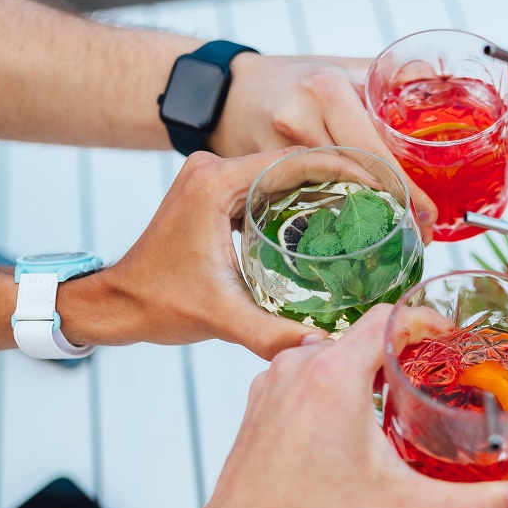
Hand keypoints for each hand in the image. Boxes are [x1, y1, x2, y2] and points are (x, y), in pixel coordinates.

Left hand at [66, 148, 360, 357]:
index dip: (348, 168)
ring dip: (327, 187)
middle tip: (391, 199)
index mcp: (217, 183)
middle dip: (347, 176)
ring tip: (374, 208)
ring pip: (285, 172)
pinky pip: (270, 187)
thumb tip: (325, 347)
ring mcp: (214, 177)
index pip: (298, 160)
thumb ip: (273, 333)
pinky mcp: (216, 192)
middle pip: (297, 160)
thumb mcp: (221, 318)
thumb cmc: (156, 303)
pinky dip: (303, 199)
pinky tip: (336, 220)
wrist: (115, 302)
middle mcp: (215, 169)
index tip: (387, 185)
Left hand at [170, 307, 507, 507]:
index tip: (449, 341)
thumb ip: (473, 503)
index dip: (425, 323)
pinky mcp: (259, 400)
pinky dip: (330, 385)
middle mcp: (301, 365)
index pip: (389, 317)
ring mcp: (274, 380)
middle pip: (363, 335)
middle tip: (432, 378)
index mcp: (336, 374)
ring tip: (394, 401)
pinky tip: (350, 422)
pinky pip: (303, 372)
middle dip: (400, 352)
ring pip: (331, 352)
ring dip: (363, 369)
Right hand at [209, 54, 438, 238]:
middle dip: (391, 209)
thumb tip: (438, 83)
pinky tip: (349, 232)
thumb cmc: (293, 78)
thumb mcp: (341, 67)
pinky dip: (330, 217)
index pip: (373, 150)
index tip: (429, 214)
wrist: (225, 89)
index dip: (405, 188)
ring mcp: (273, 151)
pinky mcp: (256, 176)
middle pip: (355, 178)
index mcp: (325, 90)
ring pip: (328, 195)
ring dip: (363, 219)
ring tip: (392, 236)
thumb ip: (388, 79)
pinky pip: (301, 202)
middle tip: (419, 233)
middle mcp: (298, 119)